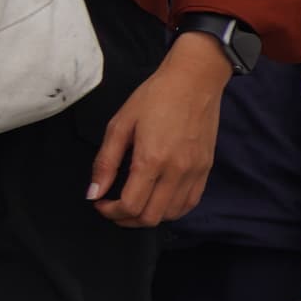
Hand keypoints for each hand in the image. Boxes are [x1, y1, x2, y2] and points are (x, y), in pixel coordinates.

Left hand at [89, 35, 227, 226]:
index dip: (109, 211)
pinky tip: (159, 198)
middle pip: (151, 217)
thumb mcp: (120, 125)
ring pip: (172, 214)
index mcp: (151, 159)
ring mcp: (195, 171)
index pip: (130, 205)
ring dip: (149, 216)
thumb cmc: (155, 97)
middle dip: (126, 219)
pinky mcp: (206, 168)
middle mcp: (176, 171)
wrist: (195, 81)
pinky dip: (171, 209)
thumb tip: (94, 193)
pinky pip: (190, 202)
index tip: (100, 202)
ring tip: (135, 203)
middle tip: (113, 207)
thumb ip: (105, 162)